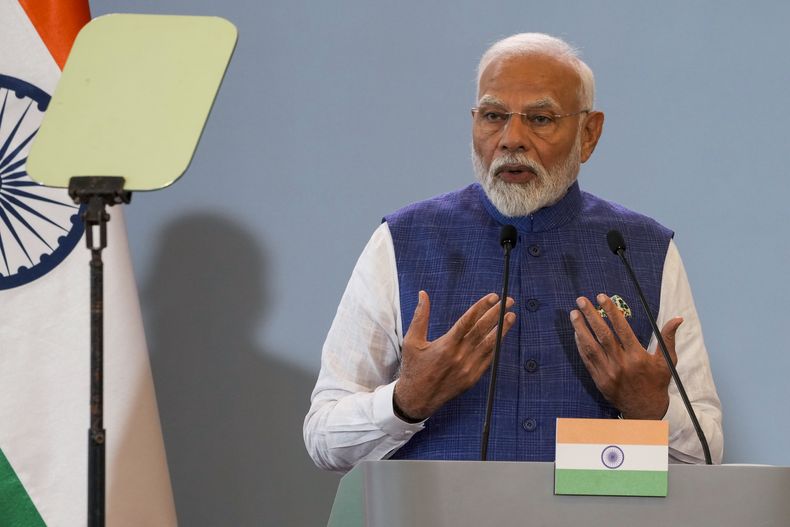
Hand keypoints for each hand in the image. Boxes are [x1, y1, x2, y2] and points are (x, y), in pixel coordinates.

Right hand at [393, 290, 515, 420]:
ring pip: (489, 344)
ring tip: (511, 316)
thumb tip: (423, 294)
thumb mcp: (411, 341)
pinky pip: (488, 358)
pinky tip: (501, 336)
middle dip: (496, 313)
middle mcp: (460, 356)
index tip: (493, 296)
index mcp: (446, 345)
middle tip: (509, 300)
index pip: (468, 320)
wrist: (418, 399)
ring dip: (502, 329)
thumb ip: (420, 316)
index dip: (482, 307)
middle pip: (482, 329)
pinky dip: (496, 346)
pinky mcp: (473, 378)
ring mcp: (469, 368)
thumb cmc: (413, 368)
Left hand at [570, 294, 682, 419]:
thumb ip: (668, 338)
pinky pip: (586, 359)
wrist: (645, 410)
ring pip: (591, 346)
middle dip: (591, 315)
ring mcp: (608, 372)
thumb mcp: (667, 361)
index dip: (611, 311)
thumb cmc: (657, 382)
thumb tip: (678, 318)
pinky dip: (580, 345)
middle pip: (603, 334)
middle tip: (581, 300)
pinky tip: (576, 333)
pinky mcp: (599, 379)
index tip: (602, 297)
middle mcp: (621, 363)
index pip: (622, 328)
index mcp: (637, 356)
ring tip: (574, 314)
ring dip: (580, 328)